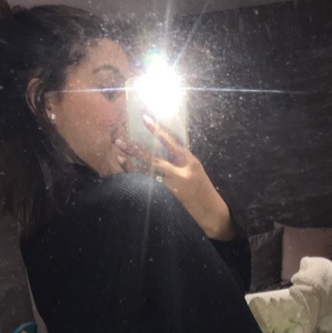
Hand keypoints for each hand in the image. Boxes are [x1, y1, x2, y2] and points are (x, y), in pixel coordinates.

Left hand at [115, 118, 234, 240]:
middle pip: (153, 159)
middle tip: (120, 141)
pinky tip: (127, 176)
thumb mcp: (195, 170)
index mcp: (189, 161)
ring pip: (148, 174)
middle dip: (135, 150)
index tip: (145, 119)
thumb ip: (180, 160)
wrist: (212, 213)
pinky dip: (138, 181)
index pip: (171, 142)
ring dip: (132, 165)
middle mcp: (181, 172)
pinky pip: (150, 187)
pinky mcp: (169, 199)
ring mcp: (174, 187)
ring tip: (119, 156)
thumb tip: (163, 150)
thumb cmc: (203, 189)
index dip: (157, 130)